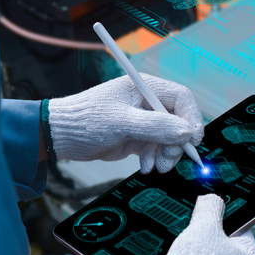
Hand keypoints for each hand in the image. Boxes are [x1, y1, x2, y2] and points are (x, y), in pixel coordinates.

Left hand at [47, 74, 203, 172]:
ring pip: (171, 138)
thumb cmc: (84, 120)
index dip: (192, 118)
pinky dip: (156, 158)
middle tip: (169, 159)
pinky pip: (159, 148)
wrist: (61, 136)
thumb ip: (156, 126)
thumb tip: (185, 131)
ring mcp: (145, 120)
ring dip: (167, 155)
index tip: (193, 139)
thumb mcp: (122, 122)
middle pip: (179, 121)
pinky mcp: (140, 136)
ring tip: (155, 166)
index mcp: (145, 88)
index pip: (182, 98)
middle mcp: (148, 102)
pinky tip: (146, 165)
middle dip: (177, 143)